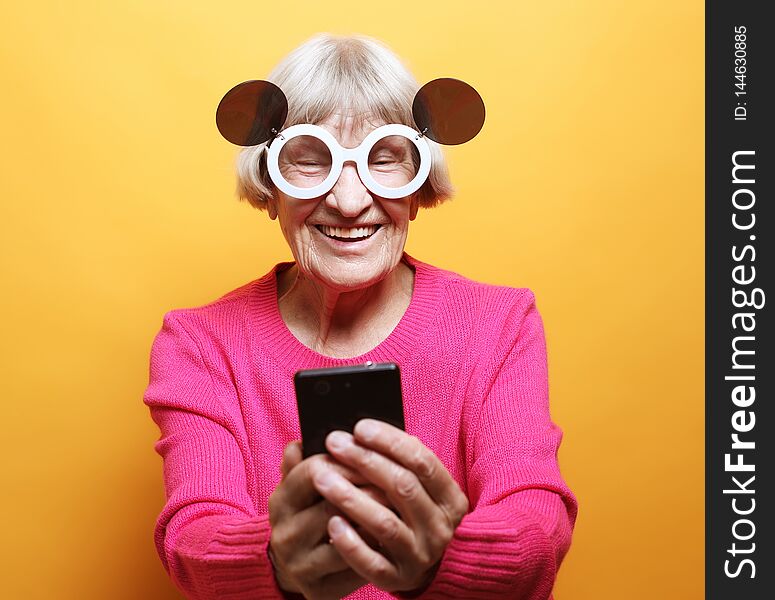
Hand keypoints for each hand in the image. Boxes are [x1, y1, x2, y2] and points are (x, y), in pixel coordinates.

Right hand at [268, 441, 393, 598]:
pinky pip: (354, 568)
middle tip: (400, 476)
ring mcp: (300, 564)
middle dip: (370, 488)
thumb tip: (306, 439)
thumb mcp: (301, 485)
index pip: (313, 471)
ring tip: (401, 504)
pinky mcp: (318, 590)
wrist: (294, 565)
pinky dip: (375, 548)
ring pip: (347, 537)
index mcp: (281, 500)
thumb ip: (306, 459)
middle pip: (332, 504)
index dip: (348, 461)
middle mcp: (285, 533)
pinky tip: (393, 534)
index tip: (374, 450)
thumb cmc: (308, 513)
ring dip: (377, 518)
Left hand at [312, 420, 468, 593]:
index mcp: (451, 499)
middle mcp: (440, 528)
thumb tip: (360, 430)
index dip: (389, 441)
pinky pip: (372, 562)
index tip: (359, 427)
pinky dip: (351, 542)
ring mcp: (420, 555)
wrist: (423, 567)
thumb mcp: (418, 487)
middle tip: (334, 443)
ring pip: (385, 523)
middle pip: (402, 487)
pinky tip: (332, 522)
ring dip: (351, 497)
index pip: (422, 461)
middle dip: (365, 461)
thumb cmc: (411, 513)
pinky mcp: (398, 579)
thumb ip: (398, 461)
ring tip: (322, 478)